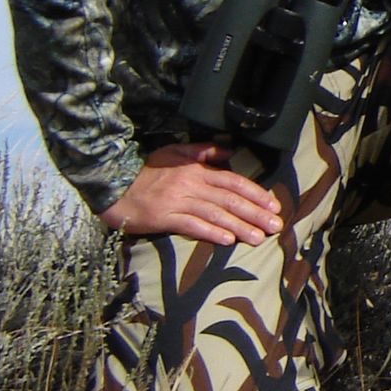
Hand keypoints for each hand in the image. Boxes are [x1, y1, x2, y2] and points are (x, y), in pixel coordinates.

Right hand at [98, 142, 284, 245]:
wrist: (114, 184)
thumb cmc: (147, 170)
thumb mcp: (175, 152)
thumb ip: (203, 151)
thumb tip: (229, 150)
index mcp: (197, 169)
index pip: (233, 181)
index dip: (256, 193)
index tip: (274, 205)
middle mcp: (191, 185)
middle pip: (230, 200)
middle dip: (255, 214)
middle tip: (276, 226)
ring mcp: (178, 202)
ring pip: (215, 214)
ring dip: (239, 227)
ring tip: (259, 238)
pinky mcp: (164, 218)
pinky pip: (191, 226)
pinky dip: (210, 233)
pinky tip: (226, 241)